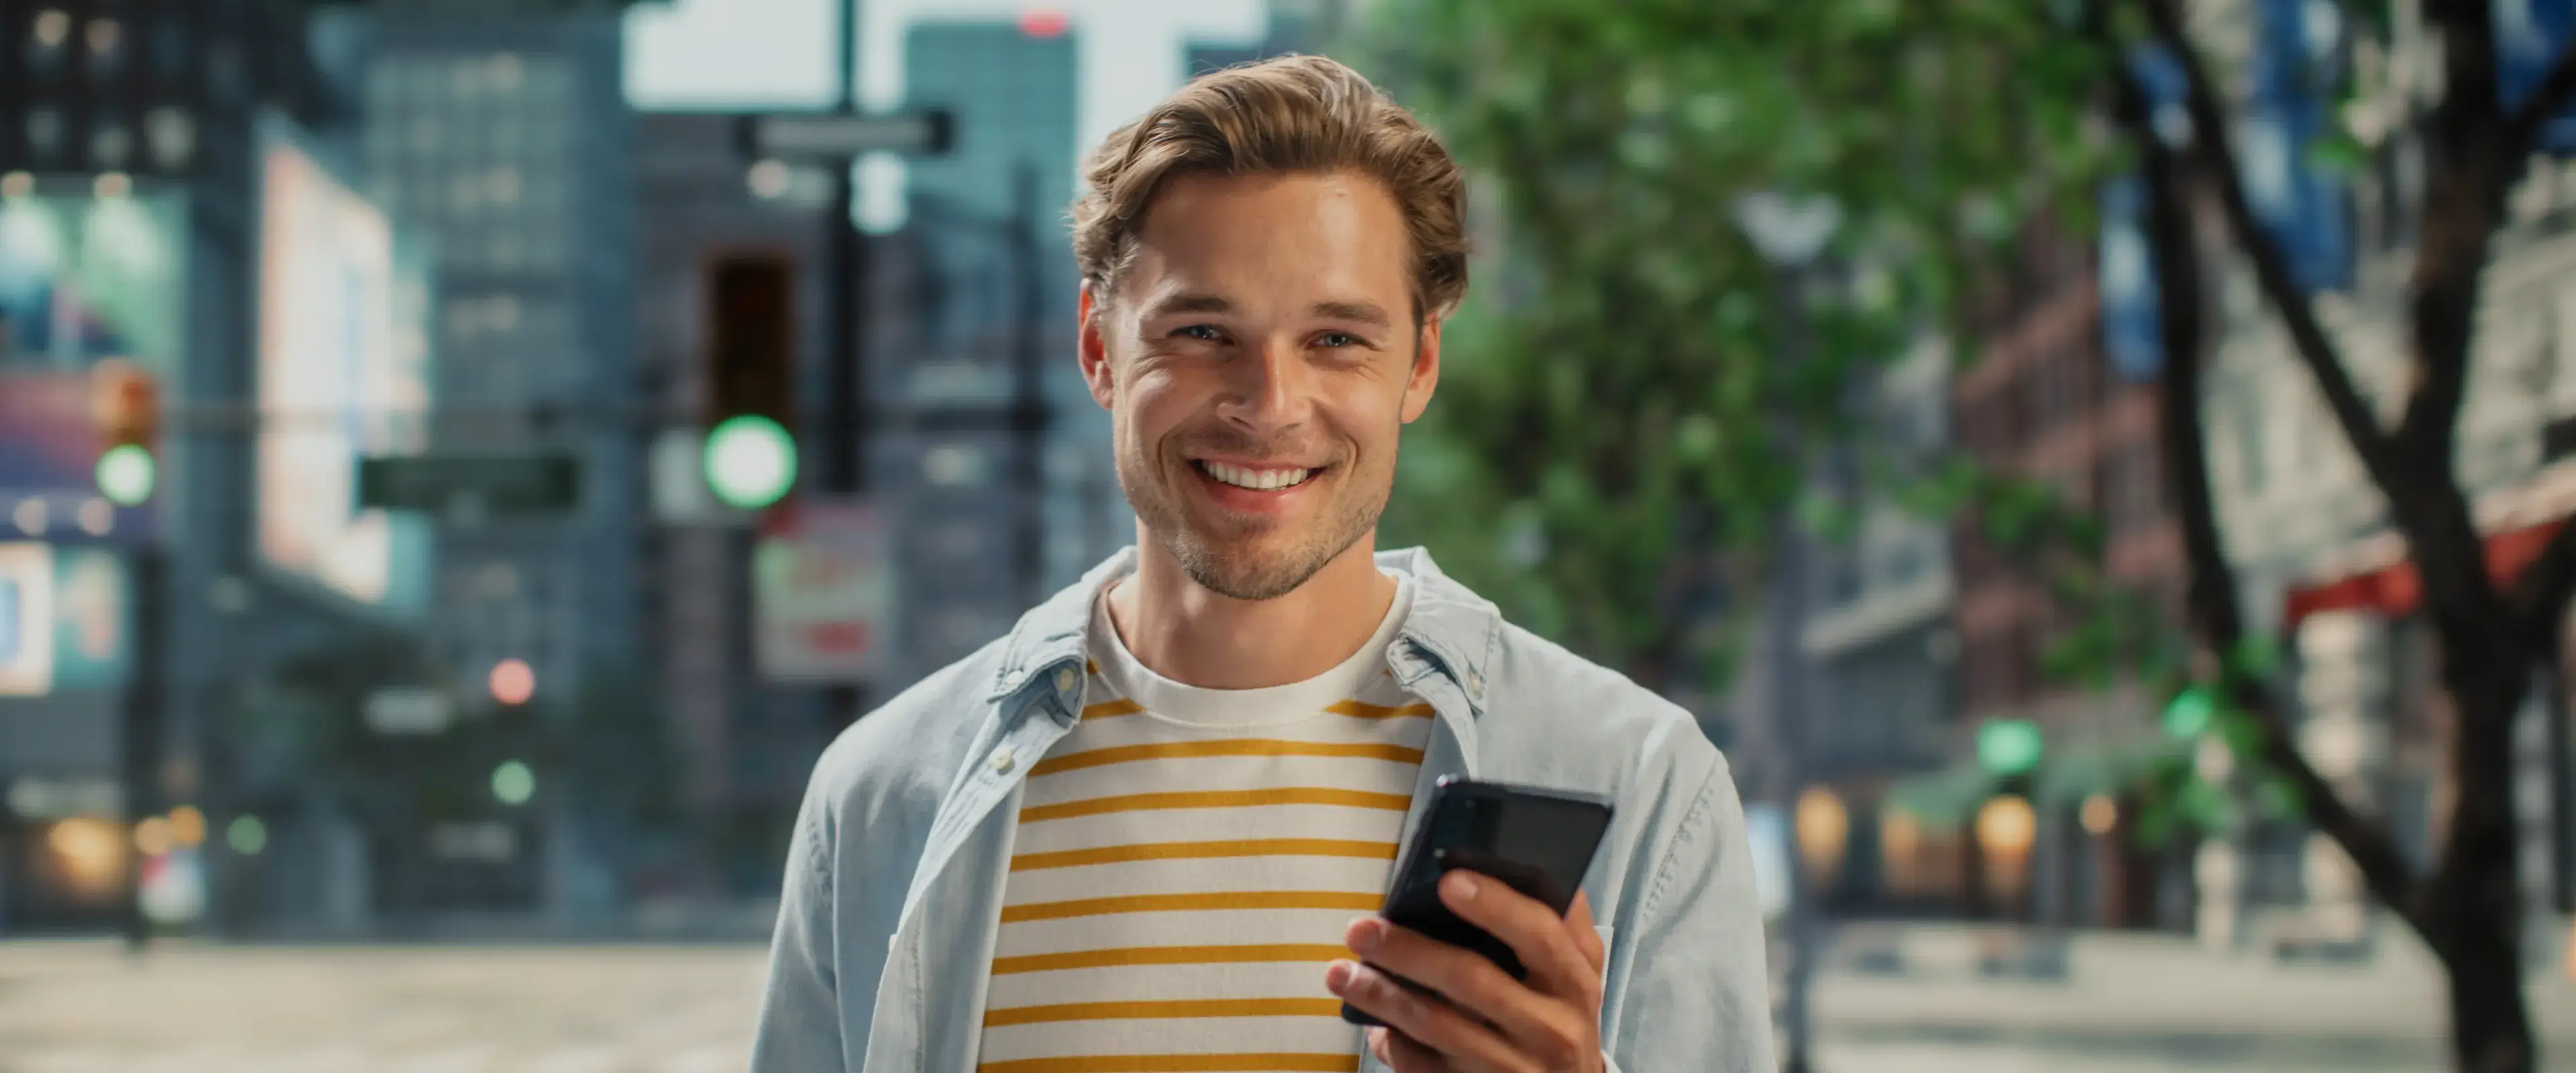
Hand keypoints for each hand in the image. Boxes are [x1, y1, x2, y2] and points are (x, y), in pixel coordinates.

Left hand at [1324, 875, 1605, 1072]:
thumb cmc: (1563, 1016)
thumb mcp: (1577, 970)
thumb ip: (1559, 919)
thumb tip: (1517, 858)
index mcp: (1574, 979)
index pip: (1537, 933)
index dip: (1494, 904)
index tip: (1448, 880)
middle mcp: (1552, 1026)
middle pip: (1472, 980)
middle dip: (1409, 951)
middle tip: (1362, 929)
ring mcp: (1517, 1066)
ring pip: (1439, 1026)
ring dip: (1382, 997)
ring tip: (1343, 973)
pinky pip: (1427, 1069)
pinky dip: (1394, 1044)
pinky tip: (1373, 1025)